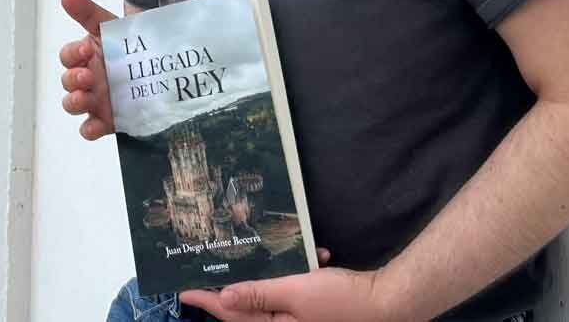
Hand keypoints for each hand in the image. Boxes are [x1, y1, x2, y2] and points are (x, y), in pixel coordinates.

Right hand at [58, 0, 116, 139]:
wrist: (161, 65)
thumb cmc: (130, 45)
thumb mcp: (111, 27)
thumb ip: (88, 12)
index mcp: (86, 57)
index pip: (68, 56)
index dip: (73, 54)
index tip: (86, 49)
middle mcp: (87, 79)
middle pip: (68, 82)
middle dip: (73, 79)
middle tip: (87, 75)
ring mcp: (96, 100)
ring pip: (73, 105)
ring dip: (74, 102)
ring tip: (85, 96)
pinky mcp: (108, 120)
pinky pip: (90, 129)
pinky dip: (89, 129)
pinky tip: (95, 125)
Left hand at [179, 264, 400, 321]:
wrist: (387, 301)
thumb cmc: (340, 301)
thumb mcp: (295, 293)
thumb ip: (258, 294)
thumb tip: (224, 297)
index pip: (231, 314)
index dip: (205, 299)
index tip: (181, 287)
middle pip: (246, 306)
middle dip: (228, 285)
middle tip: (204, 266)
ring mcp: (298, 317)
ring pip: (268, 294)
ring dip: (265, 273)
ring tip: (250, 252)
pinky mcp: (312, 306)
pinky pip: (292, 288)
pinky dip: (297, 270)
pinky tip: (312, 253)